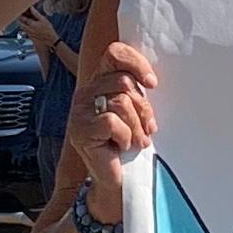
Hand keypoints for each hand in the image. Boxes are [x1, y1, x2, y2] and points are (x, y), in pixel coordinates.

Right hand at [75, 40, 159, 220]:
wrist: (116, 179)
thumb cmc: (128, 143)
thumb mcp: (135, 112)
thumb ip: (136, 92)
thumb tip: (150, 81)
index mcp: (100, 82)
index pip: (114, 53)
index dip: (136, 63)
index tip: (152, 83)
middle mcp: (86, 92)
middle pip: (123, 81)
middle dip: (143, 107)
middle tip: (147, 128)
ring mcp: (80, 111)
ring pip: (121, 102)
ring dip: (136, 126)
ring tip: (136, 140)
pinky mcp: (81, 131)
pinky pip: (112, 122)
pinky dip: (125, 137)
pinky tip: (121, 147)